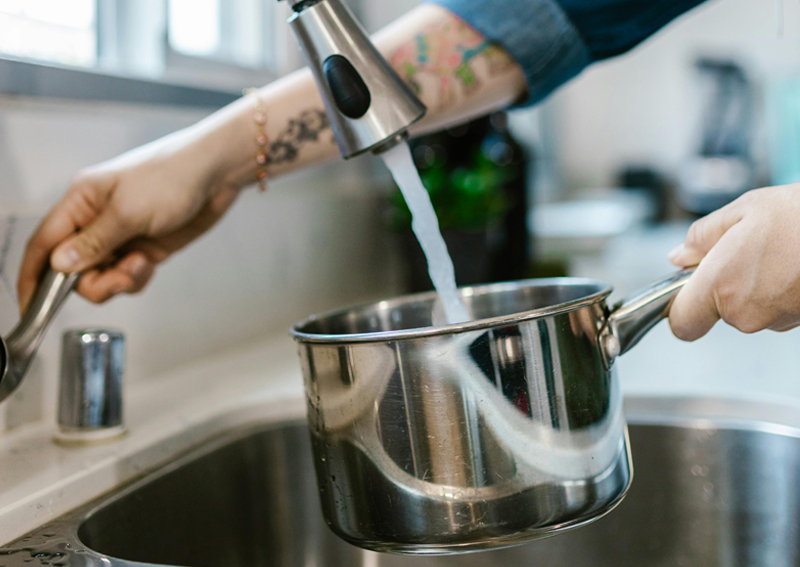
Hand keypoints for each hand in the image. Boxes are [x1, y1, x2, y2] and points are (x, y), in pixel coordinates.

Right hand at [17, 122, 248, 311]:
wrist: (217, 174)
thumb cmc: (172, 176)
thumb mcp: (128, 211)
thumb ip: (93, 242)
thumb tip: (59, 265)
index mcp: (81, 202)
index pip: (44, 244)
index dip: (34, 277)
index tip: (32, 308)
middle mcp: (96, 220)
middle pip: (74, 269)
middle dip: (94, 282)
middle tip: (120, 278)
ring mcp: (121, 236)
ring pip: (102, 276)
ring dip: (119, 280)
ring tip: (140, 264)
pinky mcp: (144, 247)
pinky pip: (127, 276)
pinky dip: (136, 278)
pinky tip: (149, 264)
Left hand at [668, 183, 799, 340]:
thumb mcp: (741, 211)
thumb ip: (701, 238)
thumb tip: (678, 257)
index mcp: (719, 285)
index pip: (682, 323)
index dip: (681, 308)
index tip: (684, 292)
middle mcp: (745, 312)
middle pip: (718, 312)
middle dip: (724, 286)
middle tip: (743, 250)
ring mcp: (775, 320)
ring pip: (749, 310)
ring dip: (755, 286)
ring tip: (776, 252)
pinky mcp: (798, 322)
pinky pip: (776, 309)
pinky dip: (779, 291)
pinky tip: (792, 264)